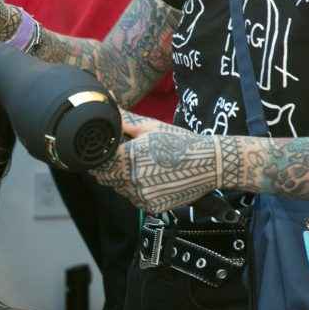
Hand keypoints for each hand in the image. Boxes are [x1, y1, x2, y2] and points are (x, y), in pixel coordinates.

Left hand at [90, 111, 224, 213]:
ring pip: (120, 190)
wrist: (209, 162)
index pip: (99, 164)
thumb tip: (107, 103)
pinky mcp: (151, 206)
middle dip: (112, 170)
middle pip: (107, 179)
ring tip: (146, 168)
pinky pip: (135, 200)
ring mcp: (142, 195)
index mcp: (129, 157)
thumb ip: (124, 121)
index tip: (108, 154)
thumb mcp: (151, 126)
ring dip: (125, 181)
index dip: (100, 159)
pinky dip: (138, 192)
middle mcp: (132, 179)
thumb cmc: (179, 142)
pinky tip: (154, 180)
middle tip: (129, 160)